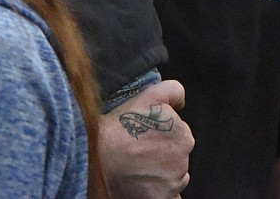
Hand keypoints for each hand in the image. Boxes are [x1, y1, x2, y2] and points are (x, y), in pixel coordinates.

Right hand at [99, 79, 193, 197]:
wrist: (96, 156)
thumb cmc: (120, 127)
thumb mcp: (148, 96)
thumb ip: (173, 91)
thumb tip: (181, 101)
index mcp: (184, 136)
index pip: (178, 137)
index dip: (159, 136)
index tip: (144, 137)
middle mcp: (183, 161)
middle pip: (175, 159)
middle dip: (161, 156)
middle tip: (137, 152)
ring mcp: (173, 183)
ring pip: (171, 179)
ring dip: (159, 175)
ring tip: (135, 168)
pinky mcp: (161, 198)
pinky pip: (168, 197)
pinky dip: (158, 192)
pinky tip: (142, 185)